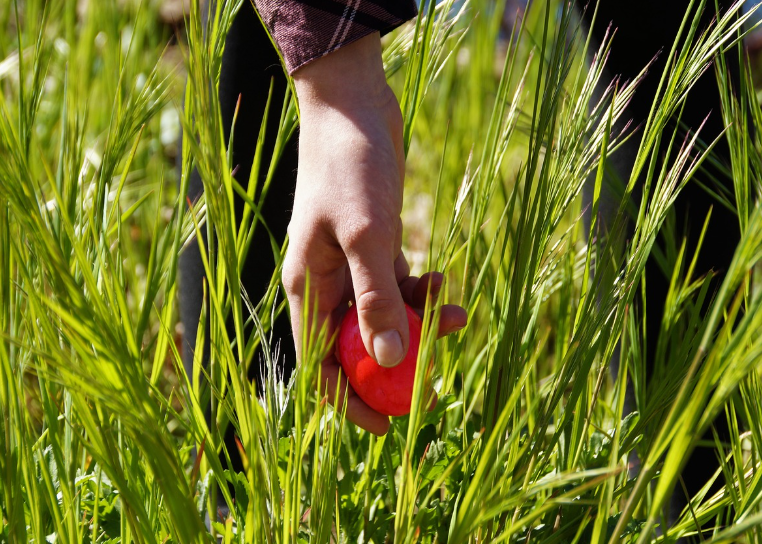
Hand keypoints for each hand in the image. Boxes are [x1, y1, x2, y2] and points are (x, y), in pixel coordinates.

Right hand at [283, 33, 466, 434]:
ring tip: (454, 317)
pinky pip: (398, 286)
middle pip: (355, 348)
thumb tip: (393, 361)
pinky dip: (421, 292)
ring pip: (383, 317)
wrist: (354, 106)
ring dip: (418, 325)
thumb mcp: (365, 236)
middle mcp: (324, 284)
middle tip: (435, 383)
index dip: (350, 402)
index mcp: (307, 288)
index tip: (389, 426)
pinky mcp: (374, 247)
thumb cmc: (350, 167)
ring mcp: (350, 266)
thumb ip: (377, 299)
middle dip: (395, 367)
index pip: (319, 366)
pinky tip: (445, 283)